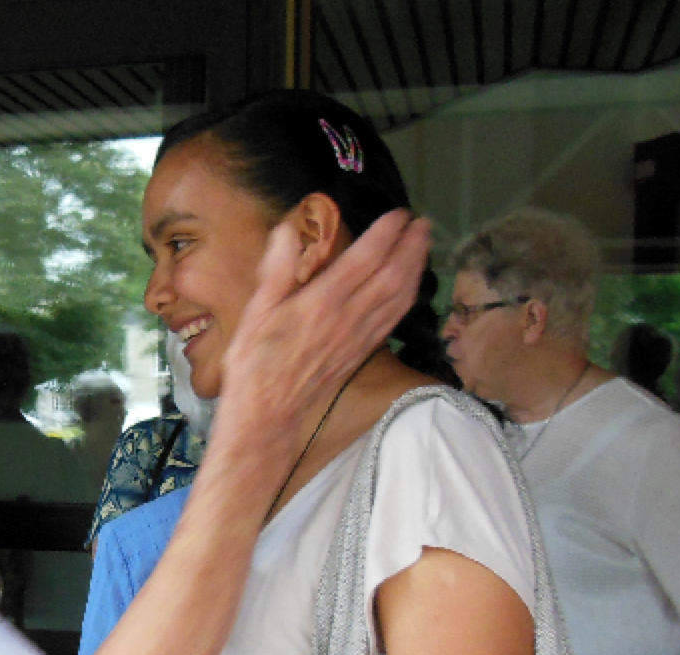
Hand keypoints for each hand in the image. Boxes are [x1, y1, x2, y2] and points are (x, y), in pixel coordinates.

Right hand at [215, 210, 432, 460]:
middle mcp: (348, 318)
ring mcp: (360, 337)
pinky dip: (408, 297)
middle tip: (422, 222)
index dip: (386, 233)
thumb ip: (276, 271)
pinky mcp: (362, 352)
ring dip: (417, 268)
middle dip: (412, 246)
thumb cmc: (256, 364)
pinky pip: (394, 319)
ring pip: (400, 297)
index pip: (365, 259)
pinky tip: (412, 286)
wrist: (269, 414)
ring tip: (424, 245)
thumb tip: (288, 230)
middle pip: (393, 275)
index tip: (398, 214)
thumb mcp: (255, 313)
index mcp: (322, 302)